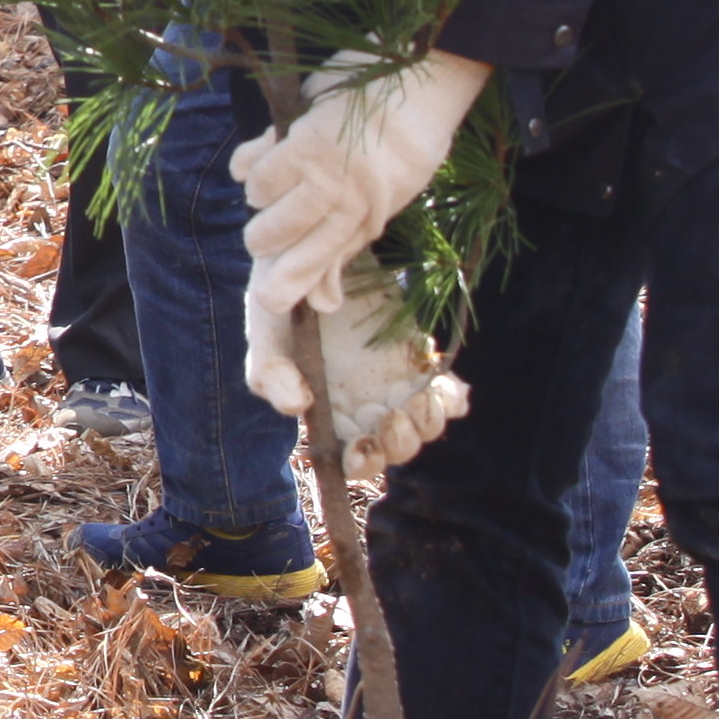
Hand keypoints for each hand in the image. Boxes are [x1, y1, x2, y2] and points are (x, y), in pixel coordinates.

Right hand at [226, 48, 490, 372]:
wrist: (421, 82)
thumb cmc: (405, 147)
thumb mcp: (384, 206)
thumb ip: (346, 249)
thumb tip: (323, 304)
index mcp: (367, 219)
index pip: (315, 265)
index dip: (287, 286)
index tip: (269, 300)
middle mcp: (343, 199)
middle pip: (275, 239)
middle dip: (263, 239)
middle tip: (269, 225)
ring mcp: (320, 169)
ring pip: (259, 204)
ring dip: (260, 197)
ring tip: (280, 180)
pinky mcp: (300, 137)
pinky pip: (252, 166)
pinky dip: (249, 164)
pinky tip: (266, 155)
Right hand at [242, 254, 473, 473]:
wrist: (314, 255)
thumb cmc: (283, 302)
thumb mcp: (266, 335)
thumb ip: (272, 377)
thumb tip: (299, 408)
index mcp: (330, 413)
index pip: (352, 459)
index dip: (363, 462)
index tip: (364, 445)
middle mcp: (367, 406)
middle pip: (396, 448)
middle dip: (401, 441)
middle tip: (395, 414)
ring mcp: (397, 385)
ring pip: (426, 425)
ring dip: (429, 420)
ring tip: (422, 396)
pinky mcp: (419, 360)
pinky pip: (448, 395)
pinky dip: (453, 399)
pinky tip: (446, 386)